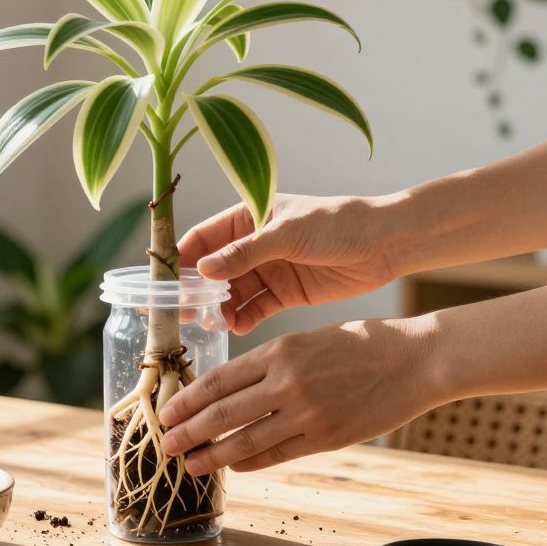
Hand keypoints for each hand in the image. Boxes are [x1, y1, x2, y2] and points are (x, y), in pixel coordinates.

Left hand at [157, 318, 442, 475]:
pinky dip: (251, 461)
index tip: (167, 411)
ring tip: (191, 463)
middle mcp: (287, 382)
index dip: (188, 400)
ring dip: (213, 455)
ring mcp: (307, 412)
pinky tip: (235, 466)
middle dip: (188, 431)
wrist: (415, 360)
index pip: (219, 380)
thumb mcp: (310, 338)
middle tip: (165, 443)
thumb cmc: (364, 343)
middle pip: (223, 413)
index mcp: (280, 351)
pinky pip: (278, 453)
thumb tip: (235, 388)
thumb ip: (273, 362)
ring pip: (246, 439)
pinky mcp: (326, 437)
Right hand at [178, 194, 397, 333]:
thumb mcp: (287, 234)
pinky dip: (243, 319)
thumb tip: (202, 269)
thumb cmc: (336, 223)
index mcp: (247, 216)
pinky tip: (236, 328)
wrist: (384, 243)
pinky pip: (255, 309)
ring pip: (231, 294)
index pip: (202, 238)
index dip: (180, 259)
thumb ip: (244, 253)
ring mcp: (268, 270)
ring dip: (219, 309)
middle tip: (181, 314)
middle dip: (195, 292)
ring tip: (212, 325)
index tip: (163, 283)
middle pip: (211, 271)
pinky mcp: (285, 293)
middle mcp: (252, 244)